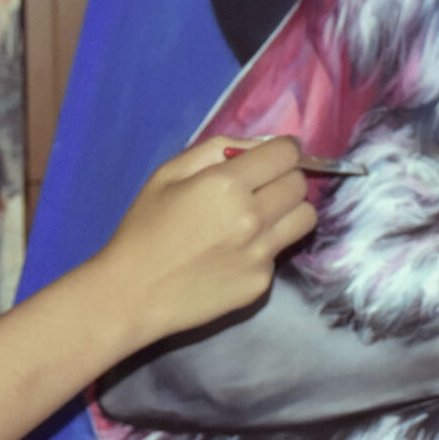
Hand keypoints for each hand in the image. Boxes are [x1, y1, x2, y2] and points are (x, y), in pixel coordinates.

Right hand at [91, 135, 318, 346]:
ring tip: (260, 216)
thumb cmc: (144, 228)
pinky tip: (236, 253)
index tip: (273, 156)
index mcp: (227, 184)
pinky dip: (266, 246)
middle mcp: (252, 217)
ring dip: (288, 210)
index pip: (287, 155)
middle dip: (285, 178)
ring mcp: (261, 253)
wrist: (133, 293)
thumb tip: (257, 146)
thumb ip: (216, 150)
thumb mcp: (168, 174)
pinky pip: (281, 252)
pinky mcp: (262, 283)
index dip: (283, 150)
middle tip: (261, 187)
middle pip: (300, 184)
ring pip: (305, 218)